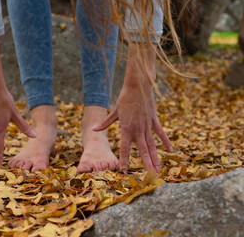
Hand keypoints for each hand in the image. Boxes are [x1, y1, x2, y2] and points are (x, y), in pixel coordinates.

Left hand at [92, 43, 171, 173]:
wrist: (138, 86)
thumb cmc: (124, 99)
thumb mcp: (114, 111)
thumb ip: (105, 123)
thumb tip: (92, 129)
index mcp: (127, 128)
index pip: (126, 148)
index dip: (125, 159)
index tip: (124, 170)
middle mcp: (138, 129)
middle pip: (143, 150)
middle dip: (146, 164)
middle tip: (149, 176)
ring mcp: (147, 125)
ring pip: (152, 144)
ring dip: (156, 157)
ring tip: (158, 169)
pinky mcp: (154, 120)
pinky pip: (160, 133)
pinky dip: (165, 141)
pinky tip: (170, 150)